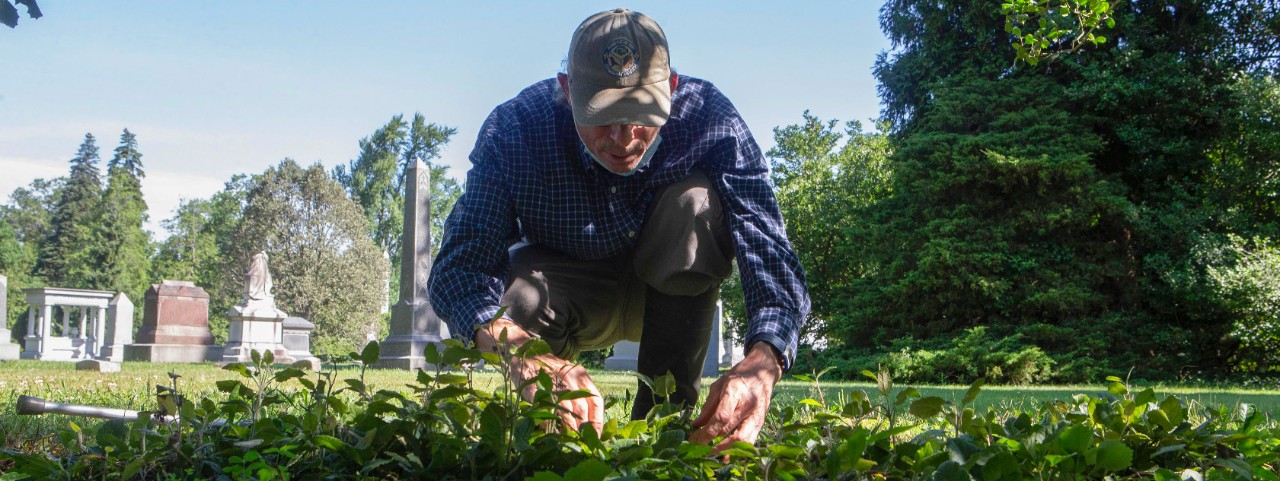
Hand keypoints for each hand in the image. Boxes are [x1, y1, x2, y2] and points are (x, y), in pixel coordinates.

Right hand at [475, 318, 604, 433]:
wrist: (524, 349)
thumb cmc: (550, 370)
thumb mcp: (569, 378)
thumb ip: (579, 398)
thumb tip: (589, 426)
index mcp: (581, 376)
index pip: (595, 401)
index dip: (597, 421)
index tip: (597, 437)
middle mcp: (570, 377)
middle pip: (581, 408)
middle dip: (582, 429)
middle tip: (581, 443)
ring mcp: (551, 379)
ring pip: (563, 408)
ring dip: (567, 426)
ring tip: (568, 439)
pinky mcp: (533, 383)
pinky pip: (542, 404)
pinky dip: (546, 418)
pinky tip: (548, 429)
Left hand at [689, 341, 782, 452]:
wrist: (764, 372)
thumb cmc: (739, 376)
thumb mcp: (719, 384)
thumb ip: (708, 406)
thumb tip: (696, 425)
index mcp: (736, 392)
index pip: (721, 417)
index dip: (706, 432)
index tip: (693, 440)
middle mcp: (748, 406)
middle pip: (729, 430)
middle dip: (710, 443)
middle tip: (696, 448)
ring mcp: (757, 416)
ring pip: (742, 440)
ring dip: (724, 450)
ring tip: (708, 453)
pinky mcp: (761, 423)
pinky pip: (749, 441)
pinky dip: (736, 451)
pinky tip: (725, 456)